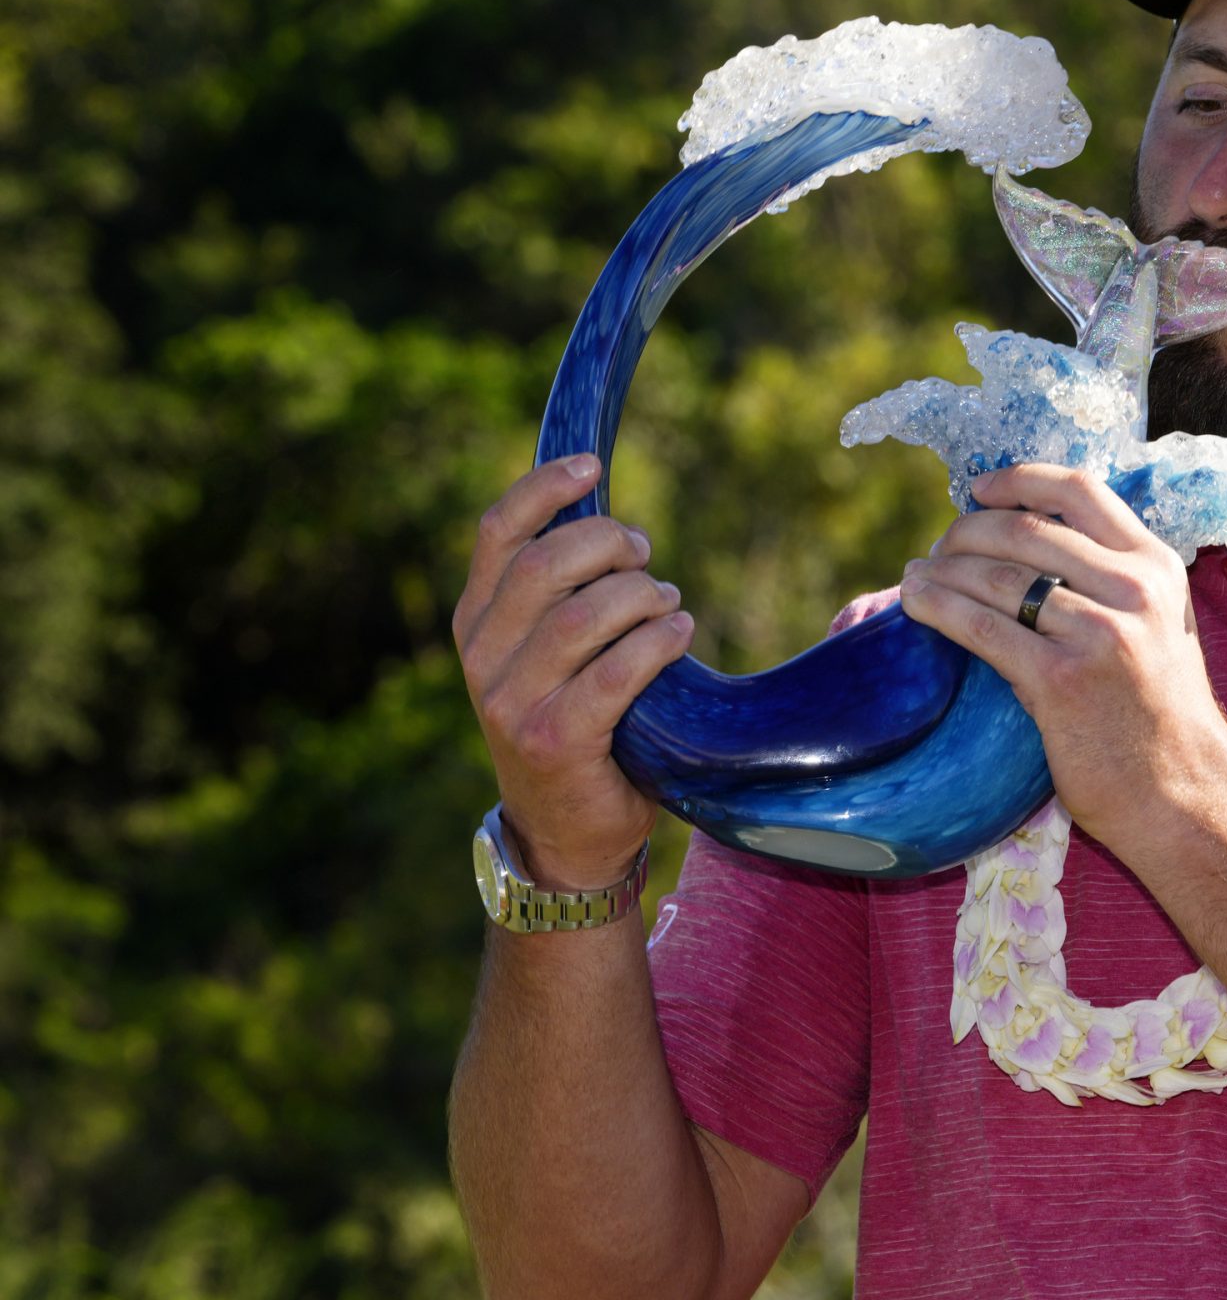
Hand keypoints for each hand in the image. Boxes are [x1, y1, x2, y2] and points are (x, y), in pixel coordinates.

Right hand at [452, 455, 691, 888]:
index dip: (544, 490)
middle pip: (545, 566)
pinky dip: (655, 644)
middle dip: (609, 545)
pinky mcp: (553, 740)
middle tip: (647, 556)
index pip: (497, 534)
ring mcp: (510, 702)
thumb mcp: (554, 656)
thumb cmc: (578, 728)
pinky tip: (679, 633)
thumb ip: (565, 597)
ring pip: (583, 617)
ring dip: (642, 597)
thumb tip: (617, 527)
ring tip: (669, 605)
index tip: (593, 466)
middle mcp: (482, 658)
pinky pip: (614, 674)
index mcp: (475, 623)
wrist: (568, 833)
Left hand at [897, 463, 1226, 848]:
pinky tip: (916, 606)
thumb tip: (1029, 547)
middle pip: (1026, 528)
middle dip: (965, 532)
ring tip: (914, 578)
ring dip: (941, 570)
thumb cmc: (1161, 719)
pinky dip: (939, 609)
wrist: (1185, 797)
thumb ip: (1114, 583)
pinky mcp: (1061, 681)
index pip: (1079, 489)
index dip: (1018, 480)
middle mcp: (1134, 590)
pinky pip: (982, 628)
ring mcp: (1099, 634)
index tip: (979, 490)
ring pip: (996, 576)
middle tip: (938, 550)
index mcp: (1157, 567)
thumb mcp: (1161, 629)